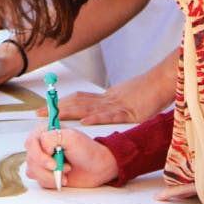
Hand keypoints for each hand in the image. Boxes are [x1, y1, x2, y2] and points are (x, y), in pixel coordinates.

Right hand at [24, 124, 118, 188]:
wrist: (97, 167)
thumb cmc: (87, 150)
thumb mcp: (72, 137)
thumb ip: (52, 137)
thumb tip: (41, 146)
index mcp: (45, 131)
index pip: (31, 142)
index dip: (40, 155)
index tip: (53, 163)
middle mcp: (41, 144)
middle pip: (31, 159)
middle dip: (48, 168)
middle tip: (65, 168)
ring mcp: (42, 159)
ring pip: (32, 171)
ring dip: (50, 176)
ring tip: (66, 172)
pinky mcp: (44, 172)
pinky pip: (38, 180)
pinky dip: (51, 182)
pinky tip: (63, 178)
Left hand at [36, 61, 175, 124]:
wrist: (167, 81)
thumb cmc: (152, 90)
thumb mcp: (131, 100)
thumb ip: (118, 107)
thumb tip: (105, 114)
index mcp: (108, 98)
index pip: (80, 99)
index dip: (62, 103)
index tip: (45, 107)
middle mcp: (108, 100)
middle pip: (78, 103)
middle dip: (56, 109)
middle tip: (37, 114)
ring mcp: (118, 104)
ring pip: (89, 108)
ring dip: (69, 113)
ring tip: (51, 116)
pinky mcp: (130, 111)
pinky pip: (111, 115)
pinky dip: (97, 118)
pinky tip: (84, 122)